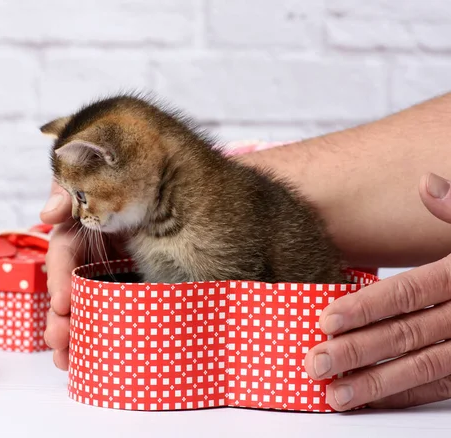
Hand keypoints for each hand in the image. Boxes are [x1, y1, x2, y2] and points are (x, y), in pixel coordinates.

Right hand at [39, 180, 126, 369]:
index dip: (60, 275)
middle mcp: (97, 247)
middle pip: (71, 284)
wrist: (184, 184)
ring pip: (88, 302)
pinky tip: (85, 357)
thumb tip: (49, 215)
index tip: (63, 302)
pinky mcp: (131, 284)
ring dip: (72, 331)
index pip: (66, 250)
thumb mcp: (105, 174)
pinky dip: (98, 333)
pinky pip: (113, 310)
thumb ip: (74, 189)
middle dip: (60, 314)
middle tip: (59, 339)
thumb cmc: (143, 171)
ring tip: (66, 359)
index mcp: (87, 221)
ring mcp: (114, 267)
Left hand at [305, 172, 450, 410]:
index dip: (366, 307)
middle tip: (315, 363)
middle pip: (407, 334)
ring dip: (377, 383)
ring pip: (423, 367)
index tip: (325, 320)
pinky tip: (371, 397)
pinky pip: (441, 386)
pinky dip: (406, 394)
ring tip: (335, 394)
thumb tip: (426, 183)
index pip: (409, 293)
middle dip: (358, 351)